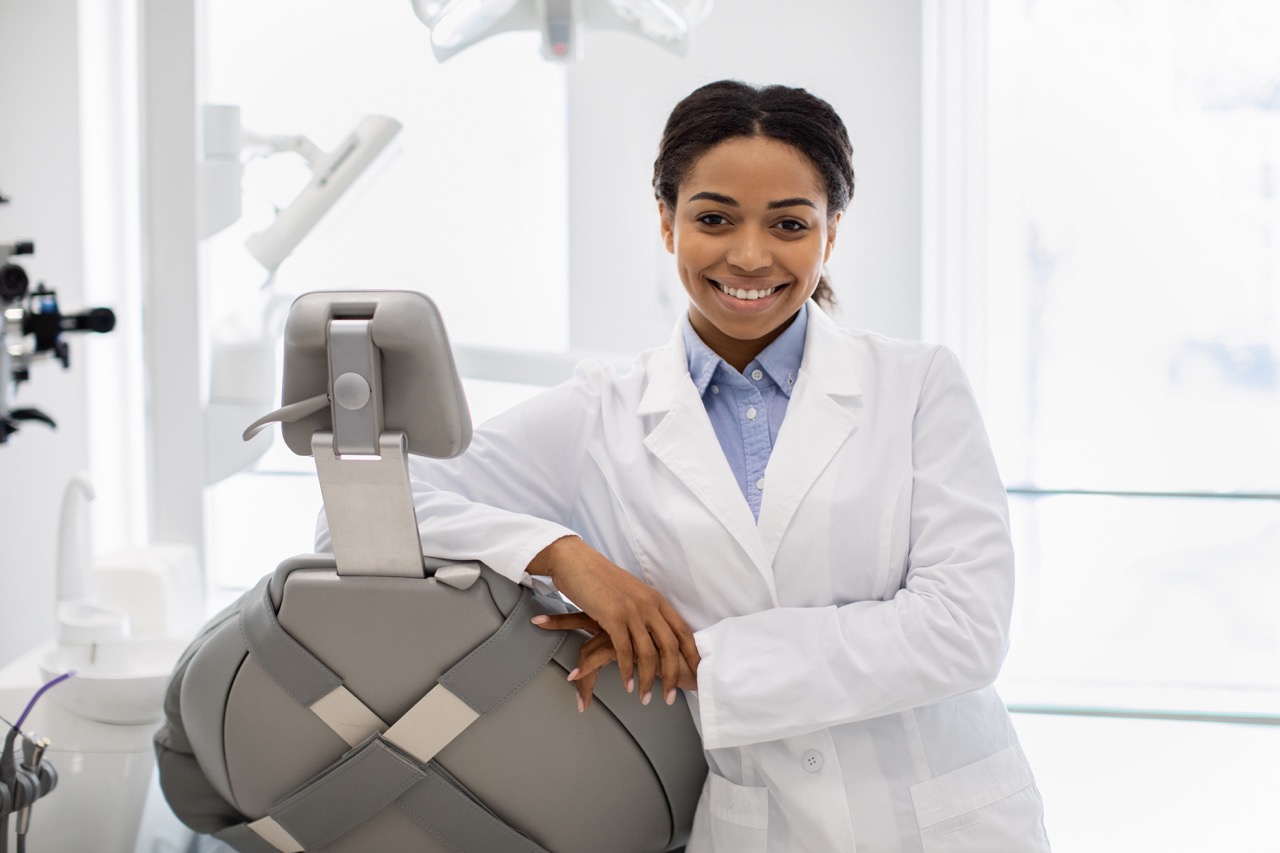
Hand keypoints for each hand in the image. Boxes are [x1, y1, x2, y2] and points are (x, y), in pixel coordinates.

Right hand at [527, 536, 699, 708]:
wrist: (576, 562)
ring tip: (645, 698)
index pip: (682, 630)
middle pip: (670, 646)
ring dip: (647, 679)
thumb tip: (651, 628)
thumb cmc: (599, 578)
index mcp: (655, 599)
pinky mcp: (612, 617)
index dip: (692, 653)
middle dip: (672, 675)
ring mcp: (631, 610)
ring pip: (647, 653)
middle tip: (670, 697)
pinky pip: (624, 650)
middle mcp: (648, 604)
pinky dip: (626, 671)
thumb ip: (643, 608)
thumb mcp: (630, 592)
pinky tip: (626, 685)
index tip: (697, 672)